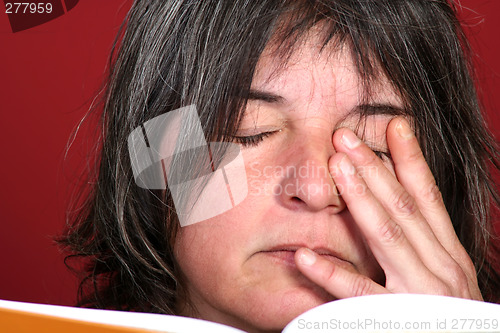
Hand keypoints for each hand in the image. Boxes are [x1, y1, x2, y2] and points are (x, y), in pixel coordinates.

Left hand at [294, 117, 482, 300]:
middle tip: (345, 136)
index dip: (410, 159)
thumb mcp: (440, 274)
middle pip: (403, 206)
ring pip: (388, 235)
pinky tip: (304, 256)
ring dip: (360, 198)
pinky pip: (361, 295)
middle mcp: (439, 266)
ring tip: (335, 168)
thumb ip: (419, 244)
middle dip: (375, 168)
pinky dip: (333, 275)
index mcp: (446, 252)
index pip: (427, 196)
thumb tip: (389, 205)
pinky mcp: (399, 319)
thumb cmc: (444, 316)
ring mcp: (422, 292)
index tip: (393, 124)